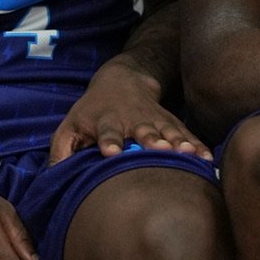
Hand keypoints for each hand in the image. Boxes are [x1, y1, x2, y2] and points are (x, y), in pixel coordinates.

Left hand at [49, 62, 210, 163]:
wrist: (122, 80)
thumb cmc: (91, 112)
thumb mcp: (69, 127)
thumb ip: (60, 152)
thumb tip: (51, 180)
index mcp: (105, 122)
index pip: (106, 132)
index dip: (109, 141)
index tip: (110, 152)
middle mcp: (132, 121)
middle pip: (142, 130)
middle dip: (150, 139)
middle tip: (158, 148)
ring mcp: (154, 121)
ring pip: (168, 132)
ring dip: (177, 143)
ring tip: (188, 155)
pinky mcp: (171, 124)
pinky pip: (186, 135)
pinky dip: (197, 146)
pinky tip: (207, 160)